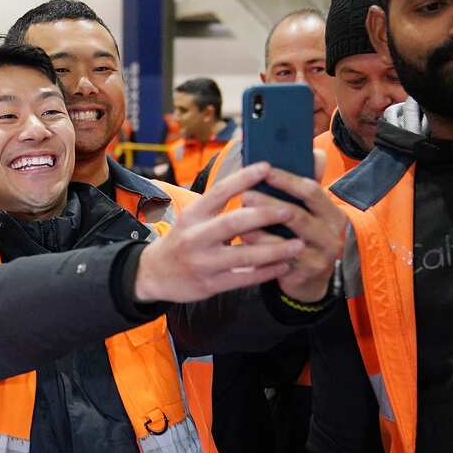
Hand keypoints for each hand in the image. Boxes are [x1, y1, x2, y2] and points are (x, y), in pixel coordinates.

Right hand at [135, 162, 304, 303]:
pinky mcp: (209, 285)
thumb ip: (217, 205)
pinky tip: (285, 265)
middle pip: (233, 223)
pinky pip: (243, 278)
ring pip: (244, 255)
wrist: (153, 275)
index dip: (243, 178)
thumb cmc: (182, 240)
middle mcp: (195, 237)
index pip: (218, 191)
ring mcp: (202, 263)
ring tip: (299, 243)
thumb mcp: (191, 218)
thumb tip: (253, 183)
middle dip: (264, 215)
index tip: (267, 167)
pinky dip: (267, 272)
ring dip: (275, 249)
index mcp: (192, 215)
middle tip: (290, 211)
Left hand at [240, 151, 346, 302]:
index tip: (265, 170)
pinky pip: (279, 260)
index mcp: (332, 213)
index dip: (288, 180)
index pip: (312, 191)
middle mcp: (331, 234)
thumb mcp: (308, 212)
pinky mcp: (308, 274)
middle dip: (269, 203)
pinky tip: (245, 239)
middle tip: (245, 194)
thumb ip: (304, 187)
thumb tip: (312, 150)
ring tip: (239, 216)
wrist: (310, 281)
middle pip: (298, 215)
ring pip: (287, 239)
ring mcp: (321, 256)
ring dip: (261, 227)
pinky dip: (261, 248)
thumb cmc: (303, 237)